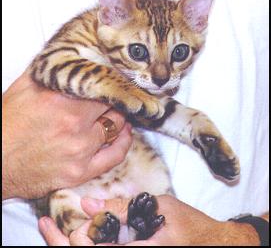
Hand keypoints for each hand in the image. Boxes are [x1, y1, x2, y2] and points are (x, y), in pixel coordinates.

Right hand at [2, 72, 131, 199]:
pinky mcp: (80, 172)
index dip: (109, 81)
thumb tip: (69, 56)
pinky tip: (124, 134)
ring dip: (118, 119)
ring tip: (118, 114)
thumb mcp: (24, 88)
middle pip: (112, 105)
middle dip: (112, 100)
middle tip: (112, 98)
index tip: (113, 80)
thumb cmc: (6, 126)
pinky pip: (115, 156)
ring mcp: (79, 150)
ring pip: (116, 126)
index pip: (102, 85)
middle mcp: (74, 124)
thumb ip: (50, 71)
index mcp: (61, 100)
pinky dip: (124, 143)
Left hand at [39, 195, 259, 245]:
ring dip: (85, 243)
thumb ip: (123, 207)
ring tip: (69, 231)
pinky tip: (96, 235)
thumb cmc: (189, 224)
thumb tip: (87, 204)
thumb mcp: (158, 207)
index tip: (69, 225)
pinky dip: (100, 244)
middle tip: (57, 228)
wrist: (213, 245)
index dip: (77, 238)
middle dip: (73, 242)